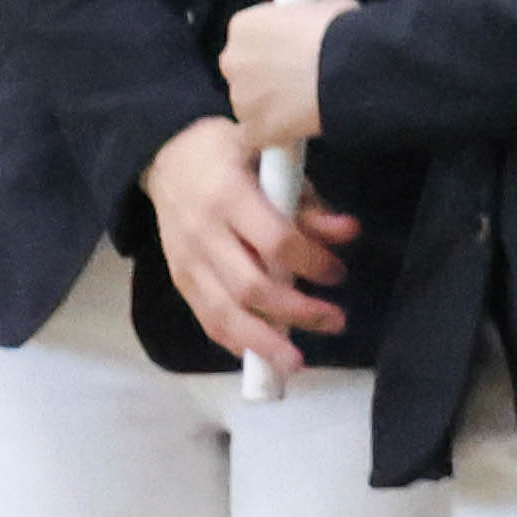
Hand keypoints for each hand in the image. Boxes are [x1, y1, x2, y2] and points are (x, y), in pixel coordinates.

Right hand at [144, 117, 348, 377]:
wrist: (166, 158)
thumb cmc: (232, 153)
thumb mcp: (273, 159)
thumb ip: (309, 202)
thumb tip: (349, 235)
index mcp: (229, 195)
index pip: (274, 241)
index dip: (311, 262)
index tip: (339, 274)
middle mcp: (203, 234)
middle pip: (250, 286)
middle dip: (297, 311)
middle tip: (337, 321)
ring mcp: (186, 261)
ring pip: (223, 313)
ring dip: (264, 343)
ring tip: (298, 363)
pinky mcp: (178, 279)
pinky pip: (205, 318)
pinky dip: (233, 341)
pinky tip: (261, 355)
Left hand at [220, 0, 353, 157]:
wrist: (353, 67)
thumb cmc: (342, 31)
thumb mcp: (325, 2)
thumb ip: (308, 11)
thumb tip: (317, 12)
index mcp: (243, 26)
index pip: (249, 36)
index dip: (274, 42)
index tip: (293, 48)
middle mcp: (233, 61)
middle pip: (244, 71)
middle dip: (266, 74)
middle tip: (299, 75)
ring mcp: (241, 99)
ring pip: (252, 104)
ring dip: (274, 103)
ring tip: (309, 99)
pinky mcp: (254, 131)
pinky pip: (264, 134)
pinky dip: (281, 131)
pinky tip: (305, 121)